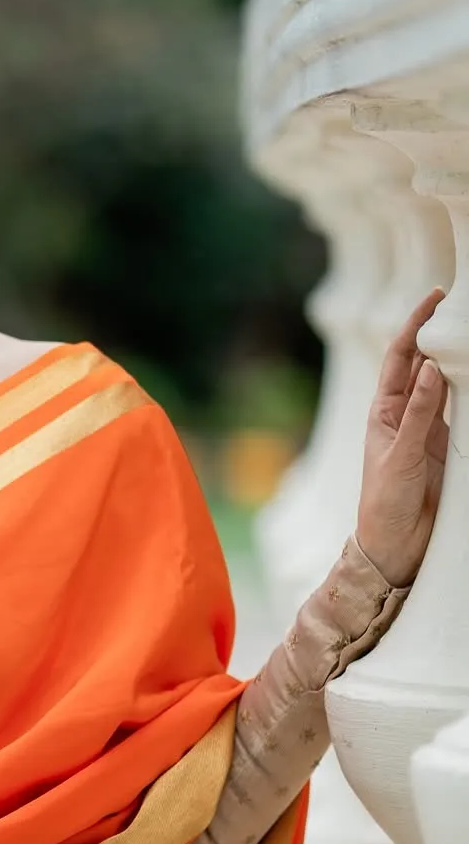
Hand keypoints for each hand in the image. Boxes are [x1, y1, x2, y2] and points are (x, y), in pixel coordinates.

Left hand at [355, 286, 449, 587]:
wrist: (395, 545)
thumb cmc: (383, 503)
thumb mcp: (400, 455)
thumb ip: (418, 414)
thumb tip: (431, 370)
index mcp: (383, 412)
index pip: (399, 359)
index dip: (414, 326)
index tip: (433, 298)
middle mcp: (405, 414)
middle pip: (425, 365)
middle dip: (439, 334)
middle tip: (461, 305)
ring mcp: (429, 429)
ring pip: (446, 384)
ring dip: (457, 359)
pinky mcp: (449, 445)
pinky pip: (462, 410)